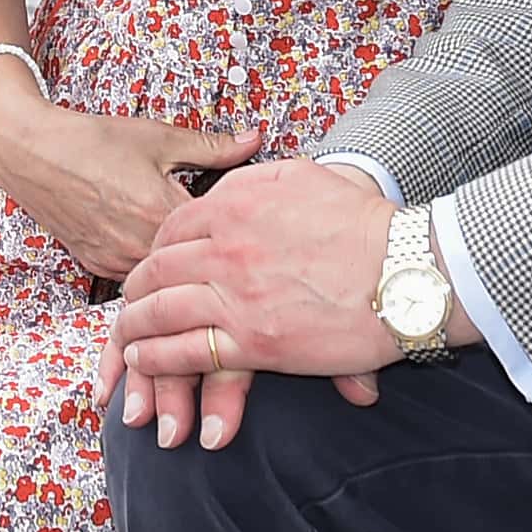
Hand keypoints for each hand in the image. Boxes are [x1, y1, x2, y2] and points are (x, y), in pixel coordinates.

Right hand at [0, 89, 260, 280]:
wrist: (33, 153)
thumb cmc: (94, 141)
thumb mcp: (160, 138)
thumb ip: (213, 146)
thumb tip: (254, 139)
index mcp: (160, 213)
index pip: (215, 234)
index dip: (234, 223)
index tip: (244, 214)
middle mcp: (138, 246)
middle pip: (191, 262)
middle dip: (209, 249)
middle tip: (223, 234)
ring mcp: (114, 261)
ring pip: (162, 275)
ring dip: (178, 261)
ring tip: (188, 240)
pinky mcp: (96, 266)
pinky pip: (134, 275)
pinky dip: (149, 263)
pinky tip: (155, 243)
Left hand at [99, 159, 396, 449]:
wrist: (405, 271)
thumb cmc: (369, 224)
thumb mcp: (311, 176)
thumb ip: (265, 176)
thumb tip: (243, 170)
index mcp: (238, 202)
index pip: (173, 226)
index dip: (156, 249)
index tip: (154, 263)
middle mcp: (226, 244)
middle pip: (156, 268)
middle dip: (135, 290)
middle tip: (130, 304)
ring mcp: (234, 294)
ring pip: (159, 311)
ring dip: (134, 328)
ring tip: (125, 340)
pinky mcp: (251, 341)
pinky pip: (184, 351)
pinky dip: (156, 359)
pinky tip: (145, 361)